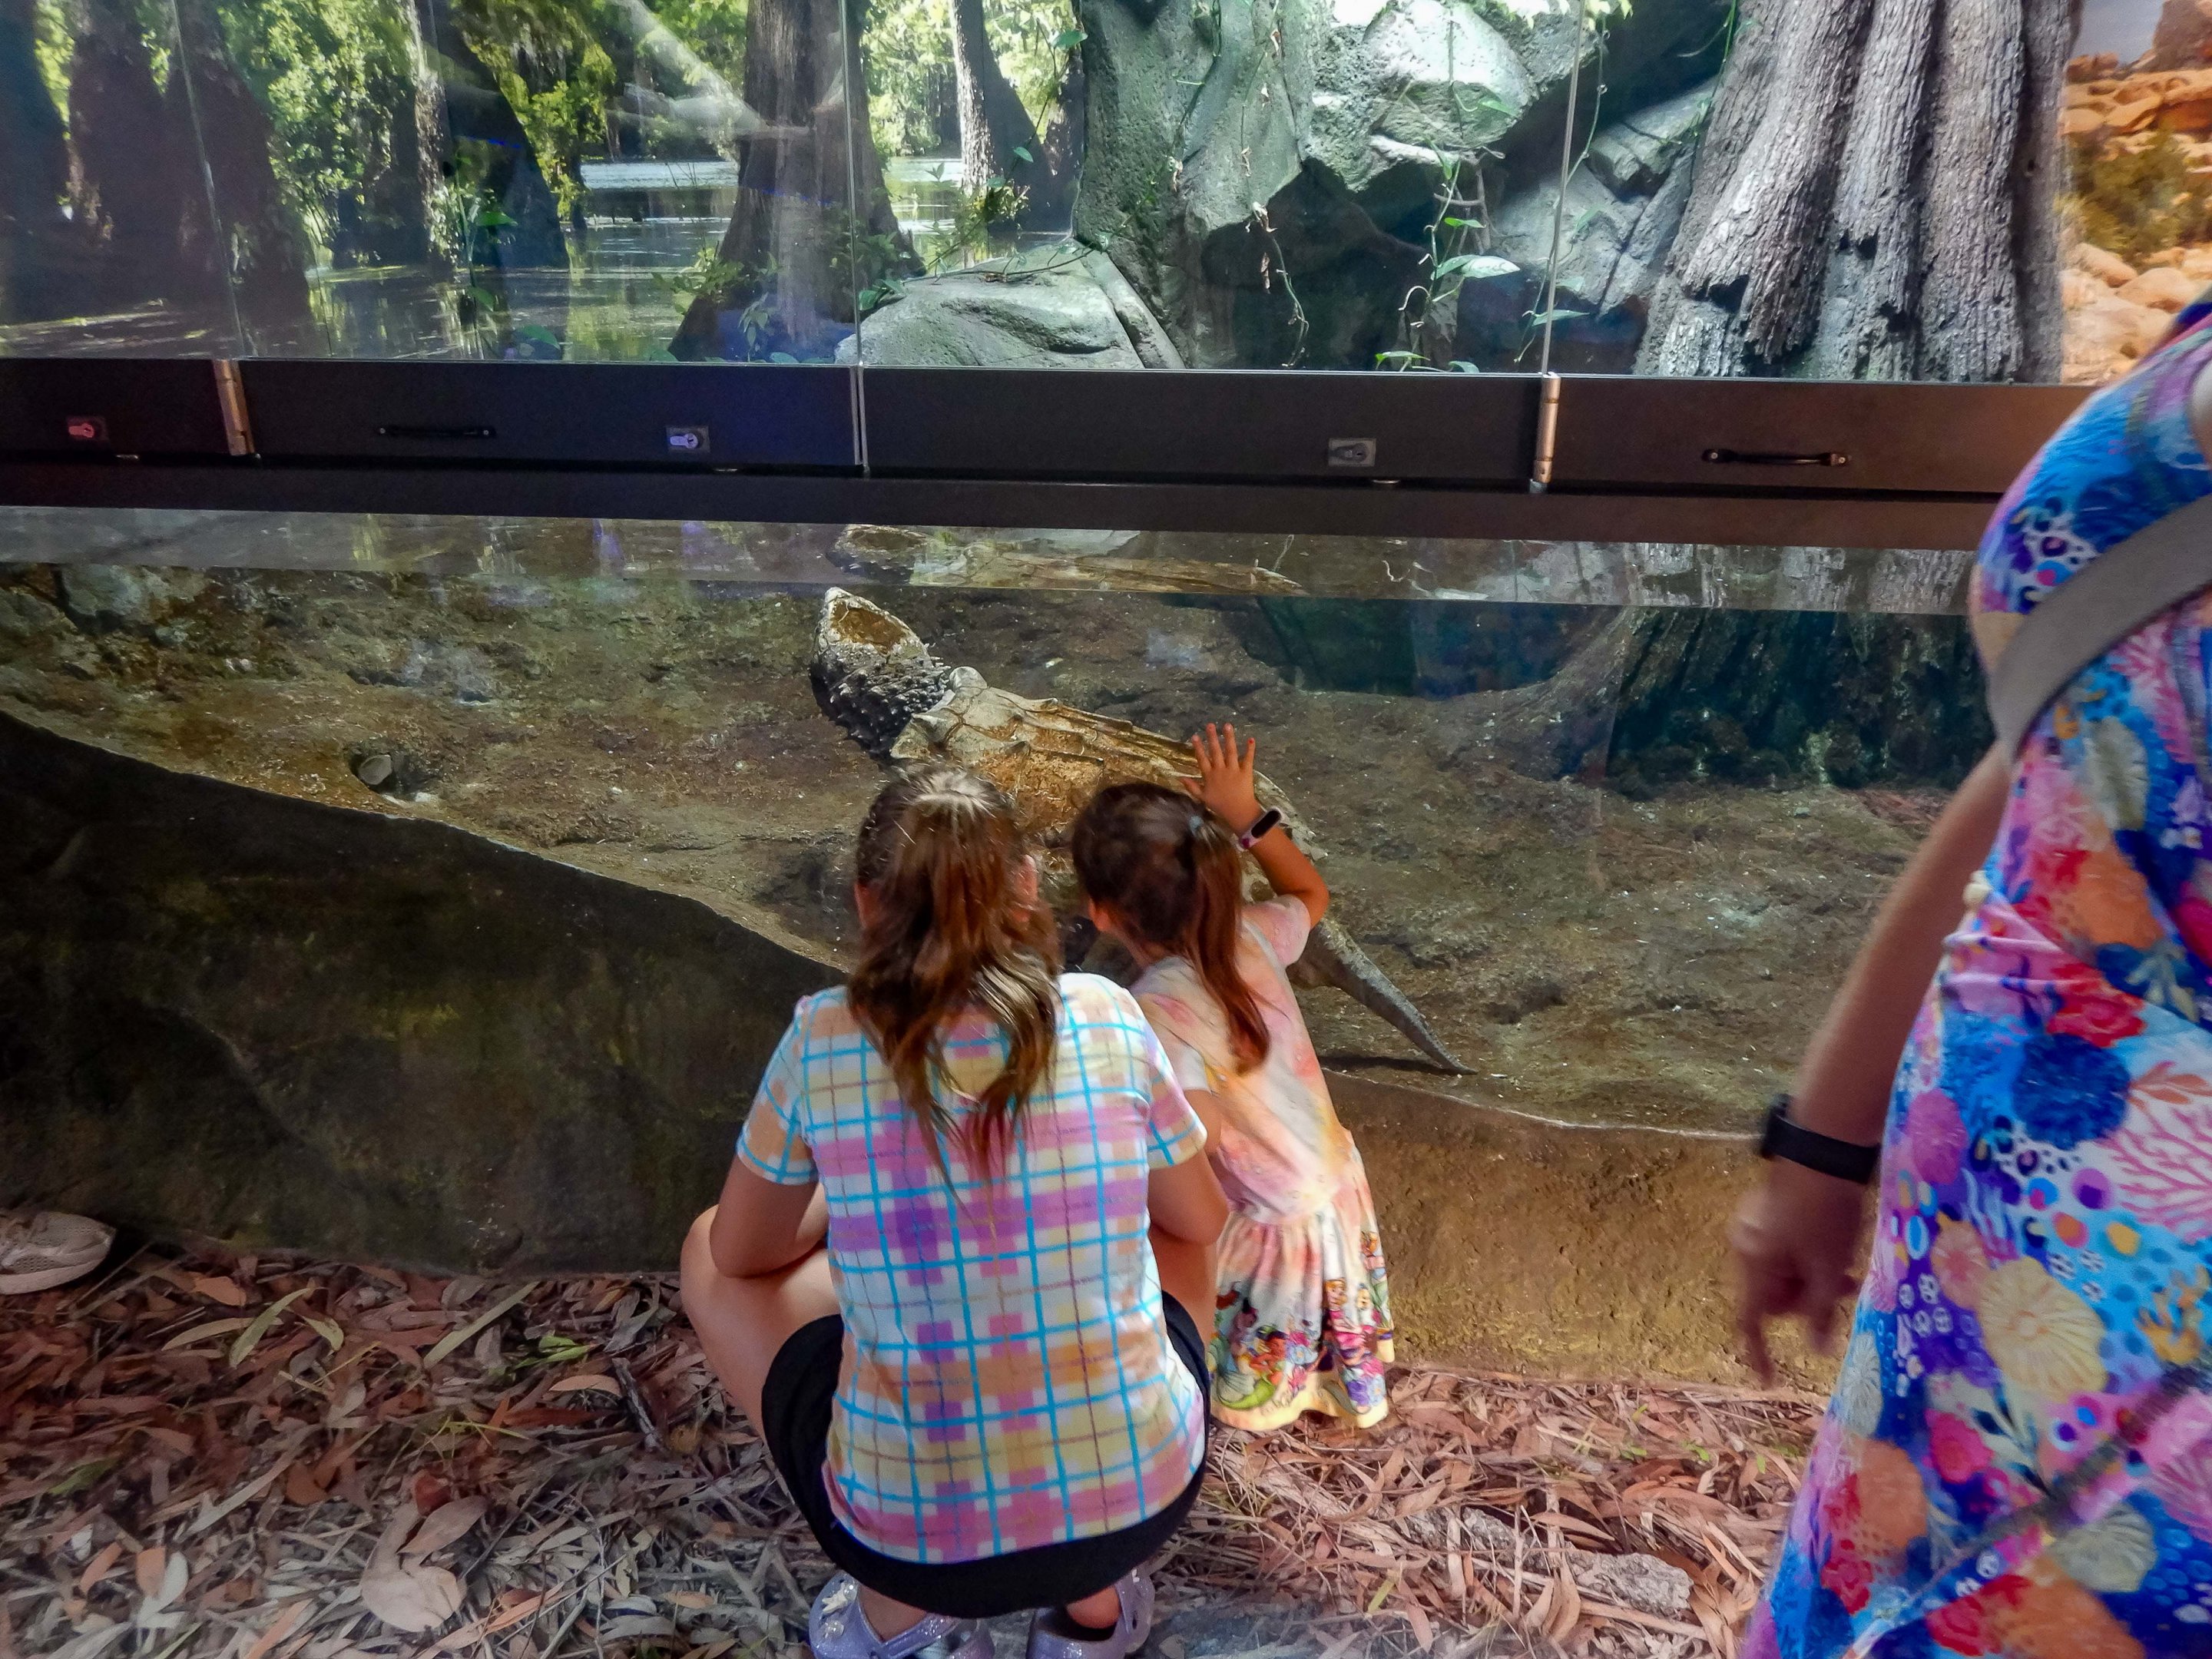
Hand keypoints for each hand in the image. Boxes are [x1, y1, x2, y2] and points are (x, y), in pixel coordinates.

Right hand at [1186, 722, 1262, 832]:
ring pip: (1230, 751)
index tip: (1195, 736)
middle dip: (1212, 737)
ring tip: (1227, 725)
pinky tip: (1251, 738)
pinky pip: (1248, 758)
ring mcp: (1233, 770)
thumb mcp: (1202, 797)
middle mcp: (1220, 770)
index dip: (1198, 747)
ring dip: (1229, 738)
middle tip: (1210, 725)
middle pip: (1215, 751)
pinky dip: (1250, 749)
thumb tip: (1179, 778)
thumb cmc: (1220, 805)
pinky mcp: (1246, 772)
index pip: (1202, 759)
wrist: (1238, 812)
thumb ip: (1192, 787)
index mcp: (1209, 775)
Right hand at [1730, 1160, 1868, 1382]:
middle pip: (1770, 1293)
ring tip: (1846, 1266)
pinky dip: (1802, 1256)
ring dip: (1808, 1277)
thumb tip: (1816, 1349)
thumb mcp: (1829, 1269)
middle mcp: (1743, 1247)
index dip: (1759, 1353)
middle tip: (1844, 1290)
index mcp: (1753, 1265)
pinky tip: (1830, 1243)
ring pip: (1779, 1270)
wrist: (1821, 1150)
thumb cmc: (1825, 1216)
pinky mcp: (1763, 1210)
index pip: (1750, 1320)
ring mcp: (1751, 1225)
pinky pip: (1779, 1248)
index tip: (1767, 1380)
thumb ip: (1820, 1312)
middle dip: (1804, 1299)